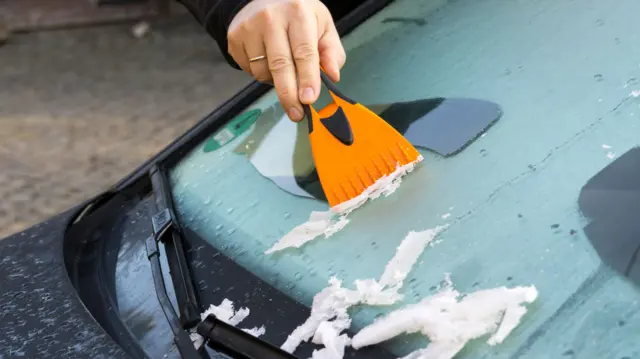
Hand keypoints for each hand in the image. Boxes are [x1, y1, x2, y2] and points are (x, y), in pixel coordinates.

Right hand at [228, 0, 345, 121]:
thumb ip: (332, 51)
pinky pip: (249, 70)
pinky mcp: (234, 38)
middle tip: (296, 113)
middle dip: (289, 94)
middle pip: (280, 65)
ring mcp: (249, 27)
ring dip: (275, 81)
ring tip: (284, 69)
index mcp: (298, 12)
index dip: (307, 78)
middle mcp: (271, 18)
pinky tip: (267, 60)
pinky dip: (261, 74)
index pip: (304, 51)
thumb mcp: (322, 25)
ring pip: (262, 71)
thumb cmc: (298, 16)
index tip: (309, 99)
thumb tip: (333, 76)